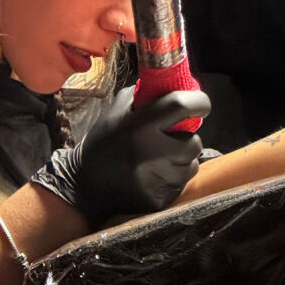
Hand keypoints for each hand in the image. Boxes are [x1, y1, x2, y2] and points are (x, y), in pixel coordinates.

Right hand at [31, 88, 210, 224]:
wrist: (85, 185)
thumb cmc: (102, 144)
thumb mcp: (114, 114)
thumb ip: (140, 97)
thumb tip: (169, 85)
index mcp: (139, 128)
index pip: (181, 106)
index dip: (198, 102)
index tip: (199, 104)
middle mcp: (152, 154)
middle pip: (193, 141)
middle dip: (186, 137)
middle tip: (169, 138)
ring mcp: (158, 179)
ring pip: (190, 164)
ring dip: (180, 158)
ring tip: (158, 158)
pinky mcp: (162, 199)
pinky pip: (182, 182)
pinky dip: (173, 176)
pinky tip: (154, 174)